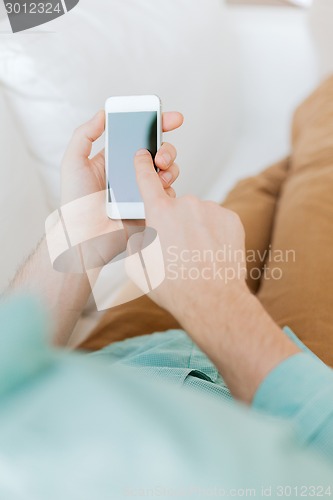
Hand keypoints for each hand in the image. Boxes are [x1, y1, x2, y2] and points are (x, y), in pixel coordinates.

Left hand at [61, 110, 182, 205]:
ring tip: (160, 170)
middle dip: (167, 148)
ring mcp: (142, 190)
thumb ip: (84, 134)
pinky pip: (167, 194)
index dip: (157, 125)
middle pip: (159, 153)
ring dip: (170, 166)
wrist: (85, 236)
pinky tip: (158, 188)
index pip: (139, 137)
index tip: (171, 118)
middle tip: (160, 155)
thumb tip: (102, 114)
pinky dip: (167, 188)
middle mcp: (132, 173)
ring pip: (168, 172)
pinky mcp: (150, 207)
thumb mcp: (73, 162)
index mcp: (116, 159)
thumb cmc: (75, 202)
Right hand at [128, 149, 247, 328]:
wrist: (212, 300)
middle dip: (174, 222)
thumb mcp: (137, 266)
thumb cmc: (173, 286)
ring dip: (196, 228)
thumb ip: (136, 240)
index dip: (142, 165)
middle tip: (177, 250)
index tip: (142, 154)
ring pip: (198, 214)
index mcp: (159, 213)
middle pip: (175, 207)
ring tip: (197, 256)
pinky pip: (217, 220)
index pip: (146, 179)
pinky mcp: (231, 218)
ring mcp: (211, 210)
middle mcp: (186, 204)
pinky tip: (212, 253)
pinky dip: (214, 232)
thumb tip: (141, 233)